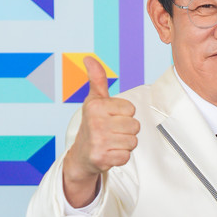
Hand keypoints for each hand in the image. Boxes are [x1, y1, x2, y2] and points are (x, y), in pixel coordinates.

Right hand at [62, 56, 139, 206]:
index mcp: (96, 106)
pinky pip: (126, 156)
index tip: (111, 118)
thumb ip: (97, 79)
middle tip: (112, 132)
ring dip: (124, 144)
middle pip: (134, 126)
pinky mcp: (101, 158)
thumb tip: (89, 58)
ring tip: (111, 142)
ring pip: (132, 141)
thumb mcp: (94, 100)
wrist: (81, 154)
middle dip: (126, 131)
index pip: (131, 109)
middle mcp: (96, 122)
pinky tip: (110, 153)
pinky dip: (121, 157)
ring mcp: (98, 141)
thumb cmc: (92, 124)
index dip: (125, 115)